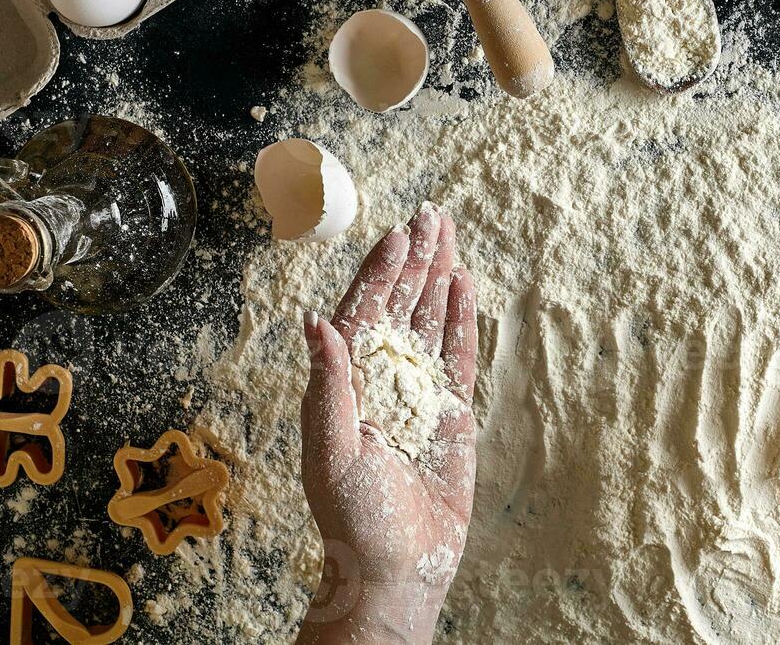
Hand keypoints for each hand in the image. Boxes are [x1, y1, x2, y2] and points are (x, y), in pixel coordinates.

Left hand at [297, 205, 477, 644]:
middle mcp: (381, 377)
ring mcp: (418, 390)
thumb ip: (328, 386)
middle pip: (400, 304)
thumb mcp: (330, 452)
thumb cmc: (352, 517)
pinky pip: (459, 354)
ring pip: (430, 319)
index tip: (396, 235)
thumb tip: (314, 322)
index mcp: (346, 382)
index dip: (379, 272)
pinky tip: (465, 284)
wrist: (397, 566)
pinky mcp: (450, 411)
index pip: (363, 312)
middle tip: (430, 214)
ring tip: (448, 233)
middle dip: (414, 258)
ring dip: (439, 276)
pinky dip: (462, 318)